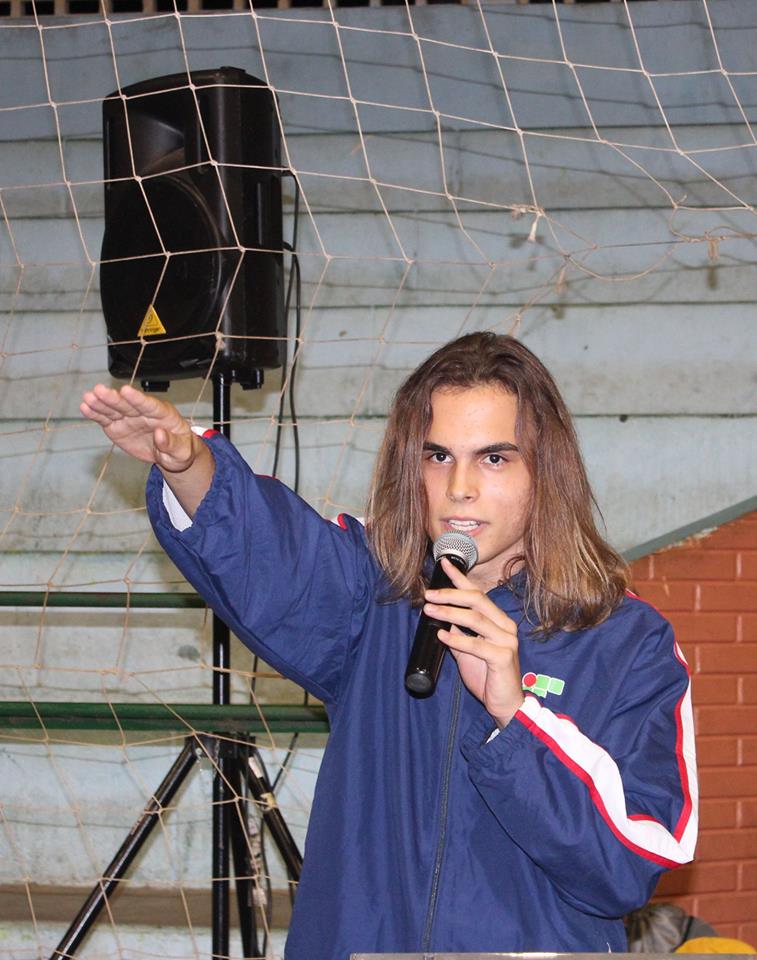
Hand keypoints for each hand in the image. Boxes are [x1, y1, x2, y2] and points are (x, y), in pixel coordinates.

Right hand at [80, 383, 197, 472]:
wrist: (171, 455)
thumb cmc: (180, 450)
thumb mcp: (182, 451)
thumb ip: (171, 443)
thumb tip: (160, 435)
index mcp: (163, 414)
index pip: (149, 405)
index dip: (137, 398)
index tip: (126, 390)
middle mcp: (143, 413)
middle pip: (127, 405)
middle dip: (113, 398)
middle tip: (100, 390)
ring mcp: (129, 418)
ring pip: (113, 409)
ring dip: (100, 403)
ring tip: (88, 397)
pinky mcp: (118, 426)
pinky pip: (105, 419)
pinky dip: (95, 413)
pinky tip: (85, 407)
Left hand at [424, 557, 524, 727]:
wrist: (505, 704)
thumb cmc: (487, 676)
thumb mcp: (468, 650)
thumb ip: (457, 633)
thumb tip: (440, 618)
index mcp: (498, 620)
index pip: (477, 593)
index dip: (460, 578)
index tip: (443, 564)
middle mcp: (505, 626)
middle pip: (477, 600)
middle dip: (450, 594)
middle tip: (429, 594)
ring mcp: (506, 641)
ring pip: (475, 619)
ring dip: (449, 613)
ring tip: (429, 610)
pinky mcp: (503, 658)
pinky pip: (476, 644)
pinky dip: (456, 639)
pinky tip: (442, 636)